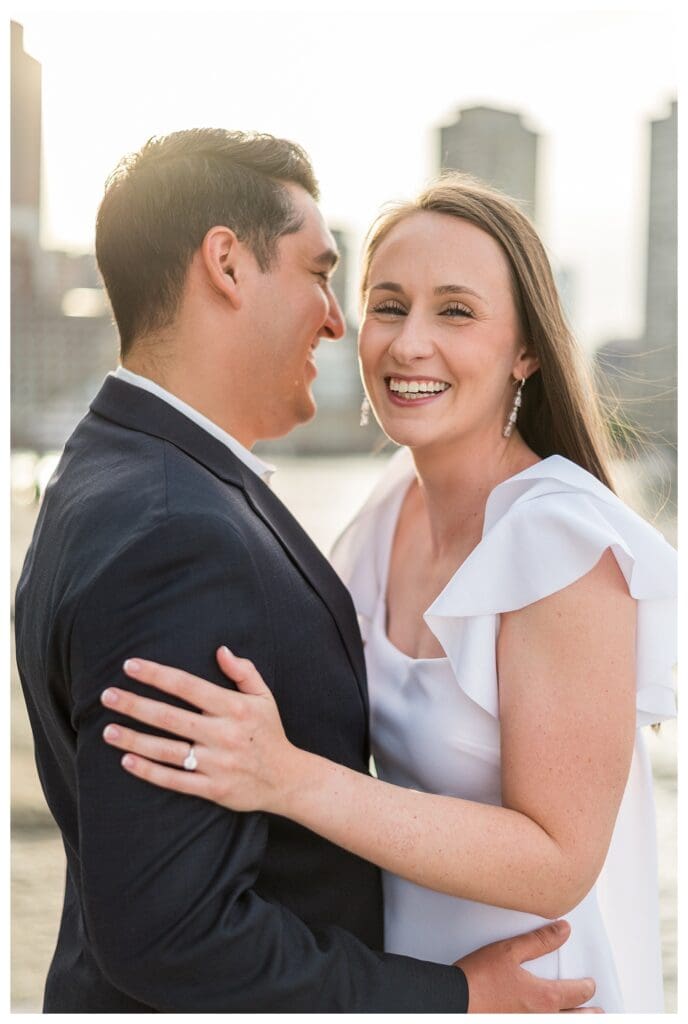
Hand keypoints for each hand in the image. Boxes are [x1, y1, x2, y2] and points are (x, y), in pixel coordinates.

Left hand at [100, 647, 295, 813]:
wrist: (287, 779)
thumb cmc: (269, 733)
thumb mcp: (263, 697)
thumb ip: (243, 671)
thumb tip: (220, 649)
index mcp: (234, 707)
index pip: (188, 686)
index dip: (157, 675)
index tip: (130, 666)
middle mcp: (223, 734)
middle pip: (170, 717)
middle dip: (135, 705)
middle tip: (107, 695)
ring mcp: (217, 764)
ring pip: (167, 750)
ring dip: (134, 740)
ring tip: (108, 730)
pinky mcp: (213, 789)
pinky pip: (175, 780)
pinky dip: (149, 771)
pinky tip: (126, 761)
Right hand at [456, 920, 601, 1012]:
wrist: (455, 1002)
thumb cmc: (479, 978)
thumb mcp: (509, 951)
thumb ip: (540, 941)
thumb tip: (563, 931)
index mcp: (544, 997)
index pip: (577, 993)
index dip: (587, 987)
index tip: (590, 984)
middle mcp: (543, 1019)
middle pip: (577, 1020)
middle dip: (590, 1014)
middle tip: (599, 1011)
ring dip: (576, 1022)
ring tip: (584, 1019)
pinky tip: (551, 1020)